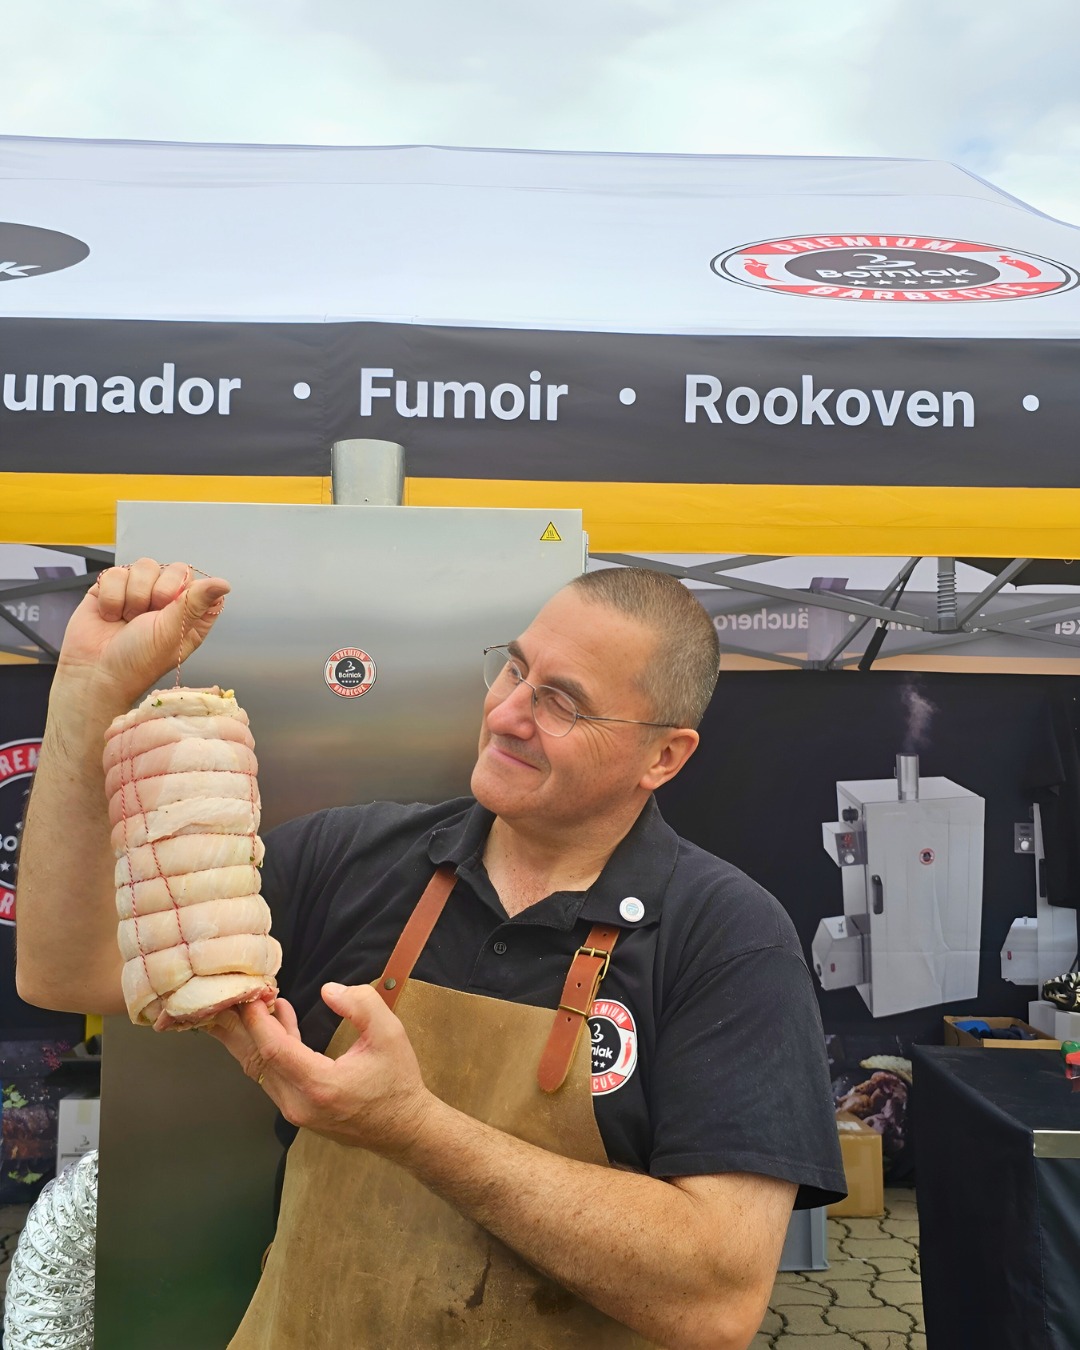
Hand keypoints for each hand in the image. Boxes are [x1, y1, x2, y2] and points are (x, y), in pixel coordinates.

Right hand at [60, 558, 229, 701]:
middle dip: (158, 593)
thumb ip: (196, 602)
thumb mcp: (173, 632)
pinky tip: (111, 615)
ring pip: (145, 566)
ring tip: (127, 619)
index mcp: (191, 614)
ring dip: (133, 596)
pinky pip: (116, 572)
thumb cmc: (138, 661)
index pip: (202, 583)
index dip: (188, 591)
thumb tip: (224, 583)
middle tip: (147, 617)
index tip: (175, 610)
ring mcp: (140, 590)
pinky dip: (111, 597)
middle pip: (175, 569)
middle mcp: (168, 600)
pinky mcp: (113, 587)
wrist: (95, 671)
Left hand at [206, 984, 431, 1157]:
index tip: (252, 995)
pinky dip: (271, 1050)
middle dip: (245, 1026)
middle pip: (258, 1061)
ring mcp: (296, 1113)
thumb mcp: (390, 1034)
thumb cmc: (398, 1082)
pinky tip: (281, 1024)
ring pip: (263, 1070)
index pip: (274, 1050)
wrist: (404, 1129)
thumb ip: (361, 1005)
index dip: (259, 1020)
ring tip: (260, 1002)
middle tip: (240, 995)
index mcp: (320, 1085)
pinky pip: (275, 1078)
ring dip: (257, 1036)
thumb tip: (328, 991)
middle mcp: (299, 1104)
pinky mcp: (298, 1113)